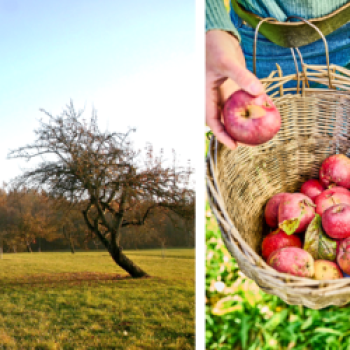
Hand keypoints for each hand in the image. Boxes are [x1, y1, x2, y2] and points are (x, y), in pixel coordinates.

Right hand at [206, 29, 264, 149]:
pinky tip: (267, 109)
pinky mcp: (235, 89)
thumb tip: (259, 93)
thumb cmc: (215, 47)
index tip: (235, 146)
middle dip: (236, 134)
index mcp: (206, 96)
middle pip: (225, 121)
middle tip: (252, 143)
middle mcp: (215, 98)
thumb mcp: (227, 62)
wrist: (218, 36)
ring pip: (235, 113)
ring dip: (247, 121)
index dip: (222, 136)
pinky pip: (244, 100)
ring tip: (261, 130)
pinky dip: (254, 105)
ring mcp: (225, 94)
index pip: (213, 121)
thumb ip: (241, 77)